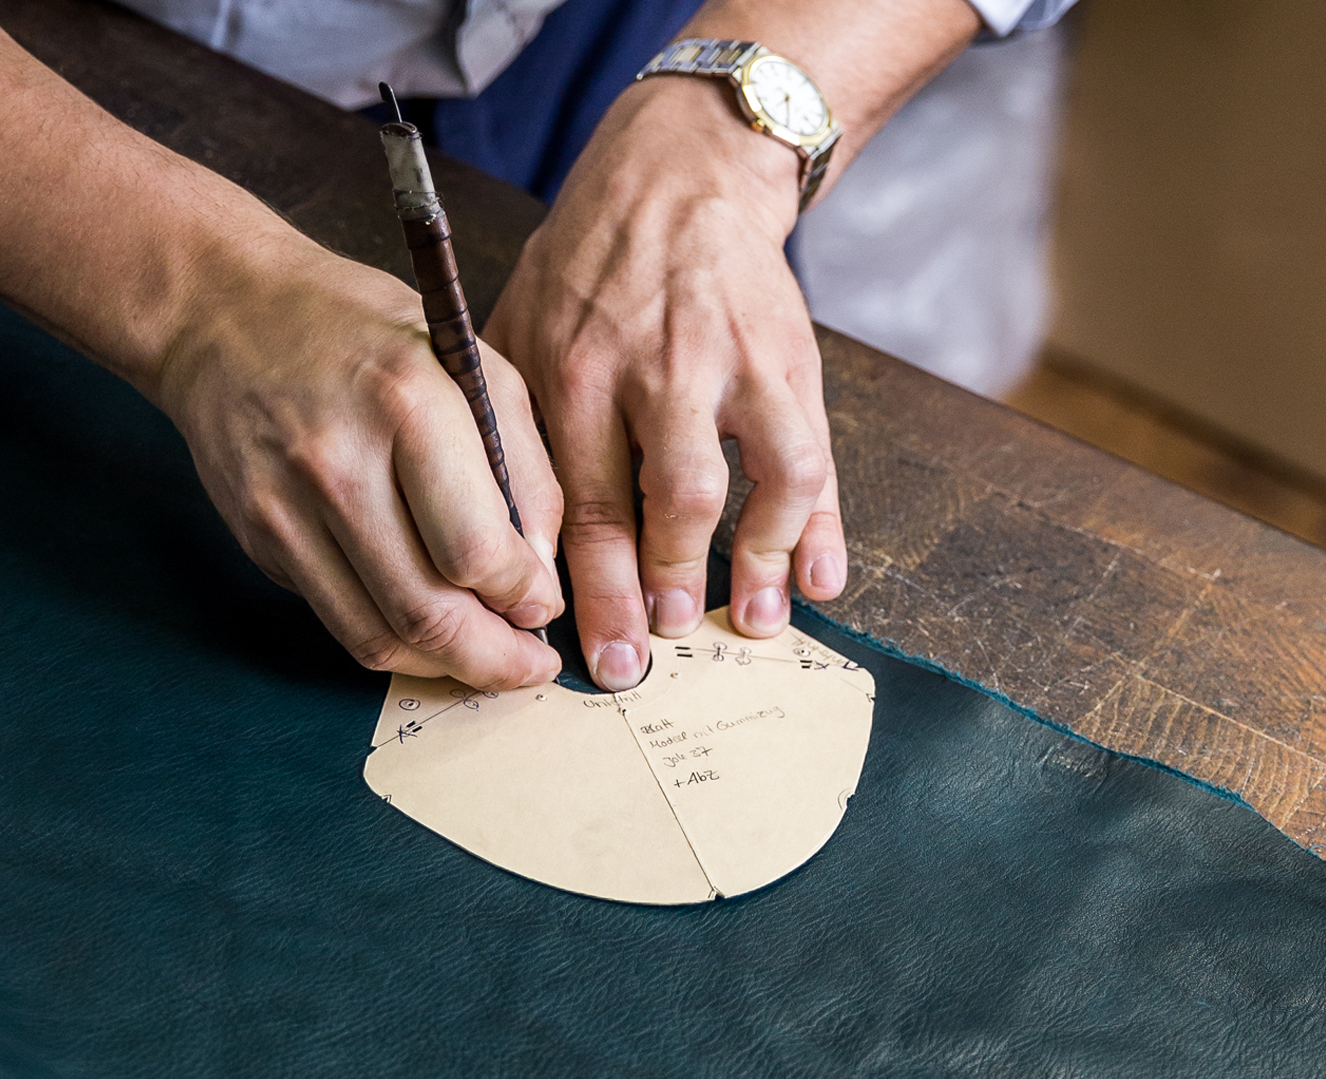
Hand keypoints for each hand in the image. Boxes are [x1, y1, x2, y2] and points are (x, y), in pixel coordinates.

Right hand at [155, 236, 564, 689]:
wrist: (225, 313)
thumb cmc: (365, 332)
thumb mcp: (470, 364)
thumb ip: (523, 465)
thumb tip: (542, 572)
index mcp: (408, 405)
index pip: (476, 550)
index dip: (524, 597)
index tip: (545, 605)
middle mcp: (338, 462)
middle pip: (427, 611)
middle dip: (494, 660)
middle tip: (528, 668)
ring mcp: (286, 508)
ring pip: (377, 635)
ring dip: (444, 666)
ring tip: (485, 660)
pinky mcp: (258, 538)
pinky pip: (336, 619)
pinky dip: (392, 640)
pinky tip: (428, 630)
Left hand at [486, 76, 845, 691]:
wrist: (680, 176)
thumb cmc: (588, 268)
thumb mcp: (520, 328)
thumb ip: (515, 426)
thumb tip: (505, 543)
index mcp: (571, 370)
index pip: (580, 505)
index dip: (592, 593)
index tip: (599, 656)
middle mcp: (650, 371)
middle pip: (660, 507)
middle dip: (661, 592)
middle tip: (657, 656)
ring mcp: (727, 367)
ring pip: (744, 486)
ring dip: (747, 567)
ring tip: (748, 623)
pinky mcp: (787, 363)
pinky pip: (812, 457)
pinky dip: (820, 527)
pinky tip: (817, 581)